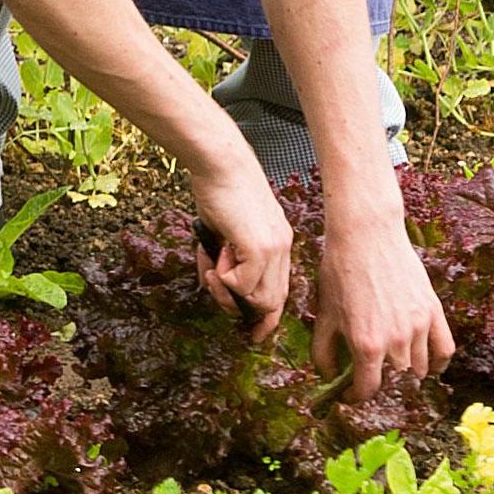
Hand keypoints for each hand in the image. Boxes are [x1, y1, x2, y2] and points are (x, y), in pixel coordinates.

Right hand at [187, 145, 294, 339]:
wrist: (220, 161)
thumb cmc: (219, 187)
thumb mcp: (229, 228)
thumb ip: (229, 256)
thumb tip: (218, 283)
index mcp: (279, 243)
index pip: (281, 292)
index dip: (266, 317)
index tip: (251, 332)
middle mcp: (283, 248)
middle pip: (271, 303)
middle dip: (238, 307)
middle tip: (212, 284)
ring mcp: (273, 249)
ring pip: (258, 299)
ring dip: (227, 291)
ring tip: (211, 265)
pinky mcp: (259, 247)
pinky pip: (243, 285)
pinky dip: (224, 278)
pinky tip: (216, 253)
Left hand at [310, 220, 455, 399]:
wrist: (366, 235)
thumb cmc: (340, 271)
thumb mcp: (324, 313)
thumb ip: (323, 351)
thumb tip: (327, 376)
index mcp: (366, 344)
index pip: (367, 389)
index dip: (354, 397)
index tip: (348, 395)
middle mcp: (397, 341)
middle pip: (394, 380)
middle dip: (379, 381)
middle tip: (367, 373)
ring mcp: (419, 327)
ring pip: (419, 368)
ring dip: (405, 372)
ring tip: (392, 366)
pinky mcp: (434, 311)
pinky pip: (445, 349)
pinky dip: (439, 363)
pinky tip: (429, 367)